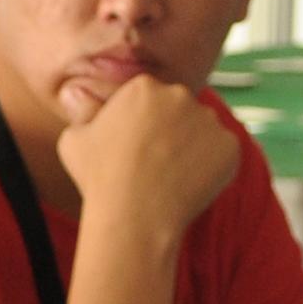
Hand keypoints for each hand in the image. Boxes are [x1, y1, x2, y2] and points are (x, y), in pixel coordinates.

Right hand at [53, 71, 239, 246]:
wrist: (134, 217)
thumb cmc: (100, 180)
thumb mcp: (73, 139)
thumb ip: (83, 111)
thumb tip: (76, 91)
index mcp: (143, 87)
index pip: (149, 99)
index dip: (142, 125)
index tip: (135, 149)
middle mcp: (180, 94)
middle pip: (179, 110)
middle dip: (170, 132)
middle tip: (154, 165)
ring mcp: (209, 119)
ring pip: (202, 131)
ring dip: (192, 149)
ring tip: (170, 179)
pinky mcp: (229, 145)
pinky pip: (222, 153)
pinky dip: (211, 169)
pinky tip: (188, 186)